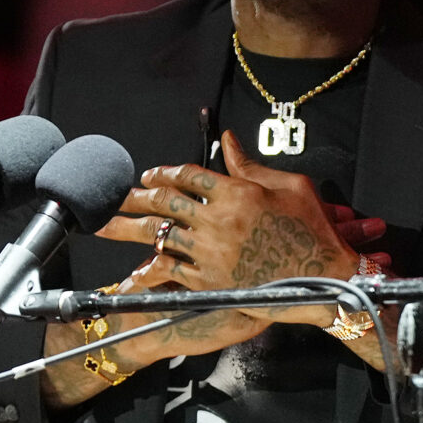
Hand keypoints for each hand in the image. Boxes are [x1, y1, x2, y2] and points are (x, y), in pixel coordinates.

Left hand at [97, 131, 368, 326]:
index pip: (188, 174)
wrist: (320, 280)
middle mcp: (217, 219)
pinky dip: (147, 273)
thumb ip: (250, 165)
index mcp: (237, 192)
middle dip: (135, 196)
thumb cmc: (312, 230)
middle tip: (113, 195)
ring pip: (159, 235)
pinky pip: (169, 272)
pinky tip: (130, 275)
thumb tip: (226, 140)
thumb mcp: (289, 186)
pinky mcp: (208, 281)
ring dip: (126, 230)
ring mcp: (210, 252)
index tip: (150, 175)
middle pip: (165, 201)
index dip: (165, 172)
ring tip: (102, 227)